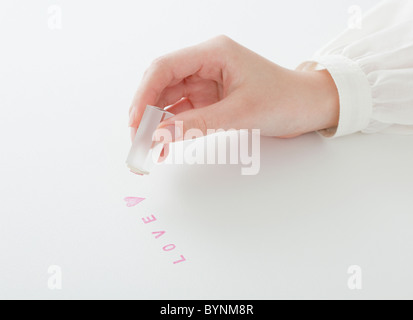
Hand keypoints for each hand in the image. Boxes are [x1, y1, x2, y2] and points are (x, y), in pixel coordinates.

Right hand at [129, 35, 338, 140]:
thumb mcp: (239, 113)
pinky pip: (184, 112)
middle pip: (162, 84)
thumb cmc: (284, 99)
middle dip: (146, 112)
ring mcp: (207, 83)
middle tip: (137, 140)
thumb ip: (196, 124)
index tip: (135, 121)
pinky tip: (165, 143)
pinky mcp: (211, 99)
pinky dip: (173, 128)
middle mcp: (206, 64)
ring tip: (148, 147)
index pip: (165, 67)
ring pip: (170, 100)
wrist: (308, 107)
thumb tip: (158, 136)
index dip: (144, 94)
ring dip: (157, 123)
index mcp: (213, 53)